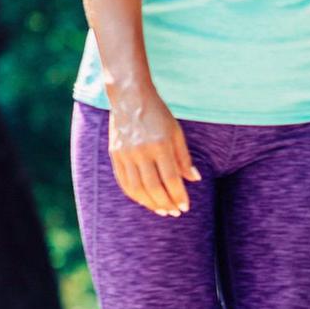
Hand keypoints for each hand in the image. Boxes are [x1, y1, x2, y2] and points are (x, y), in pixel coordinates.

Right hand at [108, 91, 200, 215]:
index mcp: (160, 145)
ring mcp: (125, 154)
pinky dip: (135, 195)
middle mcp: (141, 151)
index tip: (185, 207)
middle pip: (153, 187)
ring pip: (137, 188)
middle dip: (166, 203)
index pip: (171, 179)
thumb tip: (195, 180)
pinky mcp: (114, 154)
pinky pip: (123, 181)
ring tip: (162, 210)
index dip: (178, 196)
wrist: (129, 96)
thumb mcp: (176, 133)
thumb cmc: (158, 114)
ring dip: (150, 203)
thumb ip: (184, 158)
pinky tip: (145, 200)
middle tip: (175, 212)